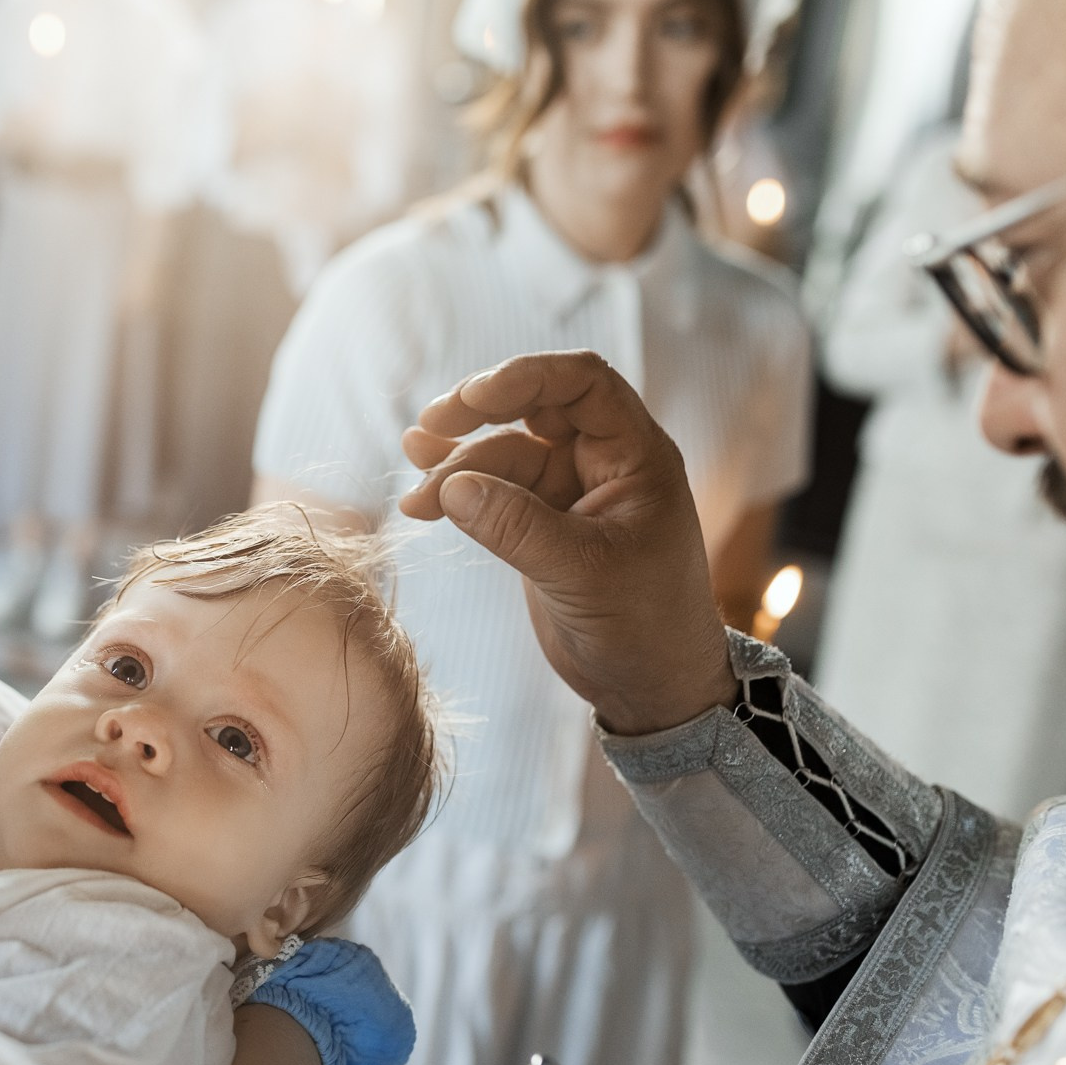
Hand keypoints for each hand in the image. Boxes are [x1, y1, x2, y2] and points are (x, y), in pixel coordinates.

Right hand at [398, 351, 737, 734]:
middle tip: (427, 430)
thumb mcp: (583, 573)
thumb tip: (450, 485)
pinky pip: (492, 492)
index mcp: (636, 455)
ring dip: (454, 466)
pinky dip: (456, 493)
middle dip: (477, 415)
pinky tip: (421, 499)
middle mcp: (602, 463)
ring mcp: (568, 493)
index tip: (474, 398)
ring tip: (414, 496)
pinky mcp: (539, 525)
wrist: (651, 687)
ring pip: (502, 455)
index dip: (527, 377)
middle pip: (532, 409)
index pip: (583, 383)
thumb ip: (517, 527)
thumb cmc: (645, 626)